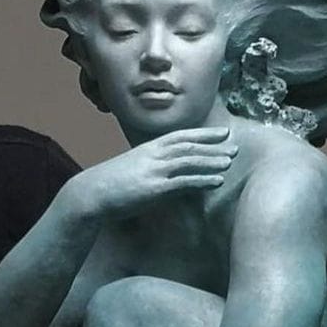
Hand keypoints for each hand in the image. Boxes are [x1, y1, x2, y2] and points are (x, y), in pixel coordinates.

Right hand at [65, 127, 237, 222]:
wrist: (91, 194)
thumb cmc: (109, 186)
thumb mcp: (132, 171)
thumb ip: (152, 171)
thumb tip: (168, 180)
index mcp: (148, 149)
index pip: (181, 136)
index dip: (203, 134)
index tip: (222, 132)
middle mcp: (154, 155)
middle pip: (189, 146)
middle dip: (213, 145)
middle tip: (235, 145)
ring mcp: (155, 170)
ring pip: (190, 160)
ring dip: (212, 160)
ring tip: (230, 160)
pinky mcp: (155, 187)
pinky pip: (185, 181)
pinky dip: (203, 179)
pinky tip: (218, 181)